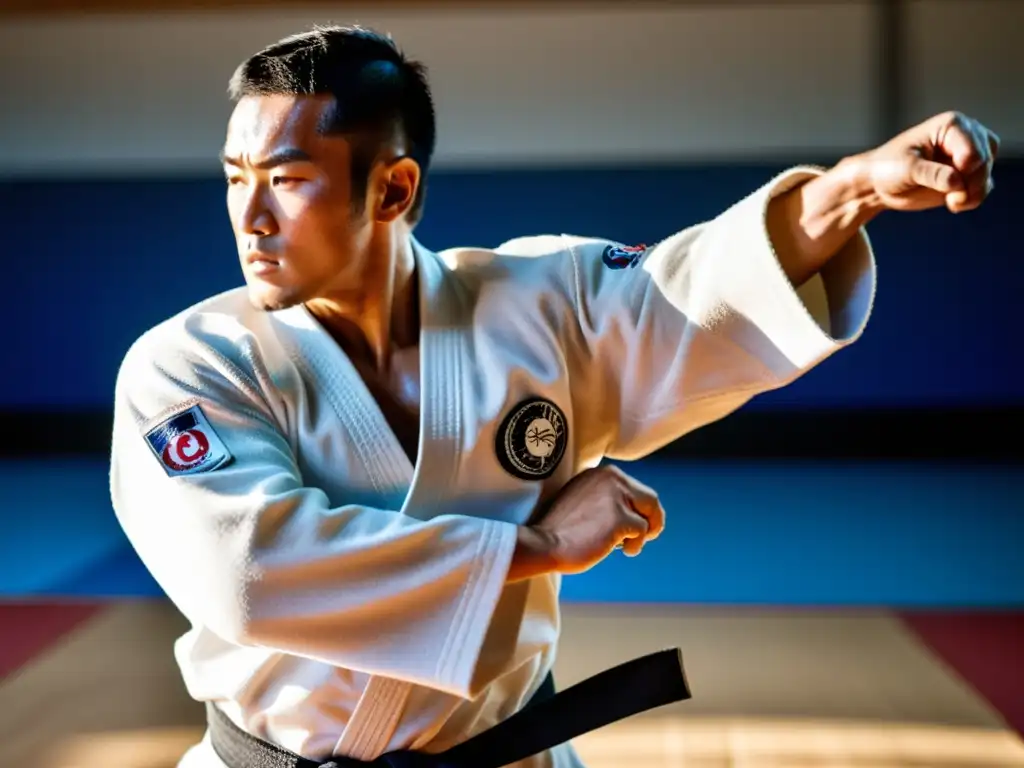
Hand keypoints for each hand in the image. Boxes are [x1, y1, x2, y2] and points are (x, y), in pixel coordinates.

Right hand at [522, 465, 664, 576]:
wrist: (544, 543)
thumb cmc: (560, 528)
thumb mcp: (584, 500)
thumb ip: (605, 498)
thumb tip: (635, 511)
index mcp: (602, 473)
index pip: (635, 488)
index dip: (640, 508)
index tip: (638, 522)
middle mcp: (612, 478)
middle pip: (650, 499)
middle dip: (653, 519)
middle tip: (648, 536)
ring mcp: (616, 497)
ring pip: (648, 517)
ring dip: (642, 534)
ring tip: (627, 546)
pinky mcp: (620, 518)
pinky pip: (642, 532)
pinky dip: (636, 545)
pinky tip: (624, 551)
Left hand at [857, 111, 998, 213]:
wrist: (879, 184)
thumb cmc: (888, 168)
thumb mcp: (906, 169)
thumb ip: (932, 174)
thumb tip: (956, 182)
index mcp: (951, 125)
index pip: (974, 150)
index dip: (964, 171)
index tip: (947, 182)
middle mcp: (965, 136)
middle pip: (985, 162)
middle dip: (970, 184)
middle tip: (950, 199)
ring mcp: (967, 155)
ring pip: (986, 176)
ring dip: (972, 194)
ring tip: (951, 202)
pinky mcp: (965, 174)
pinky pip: (983, 188)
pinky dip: (972, 199)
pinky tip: (952, 204)